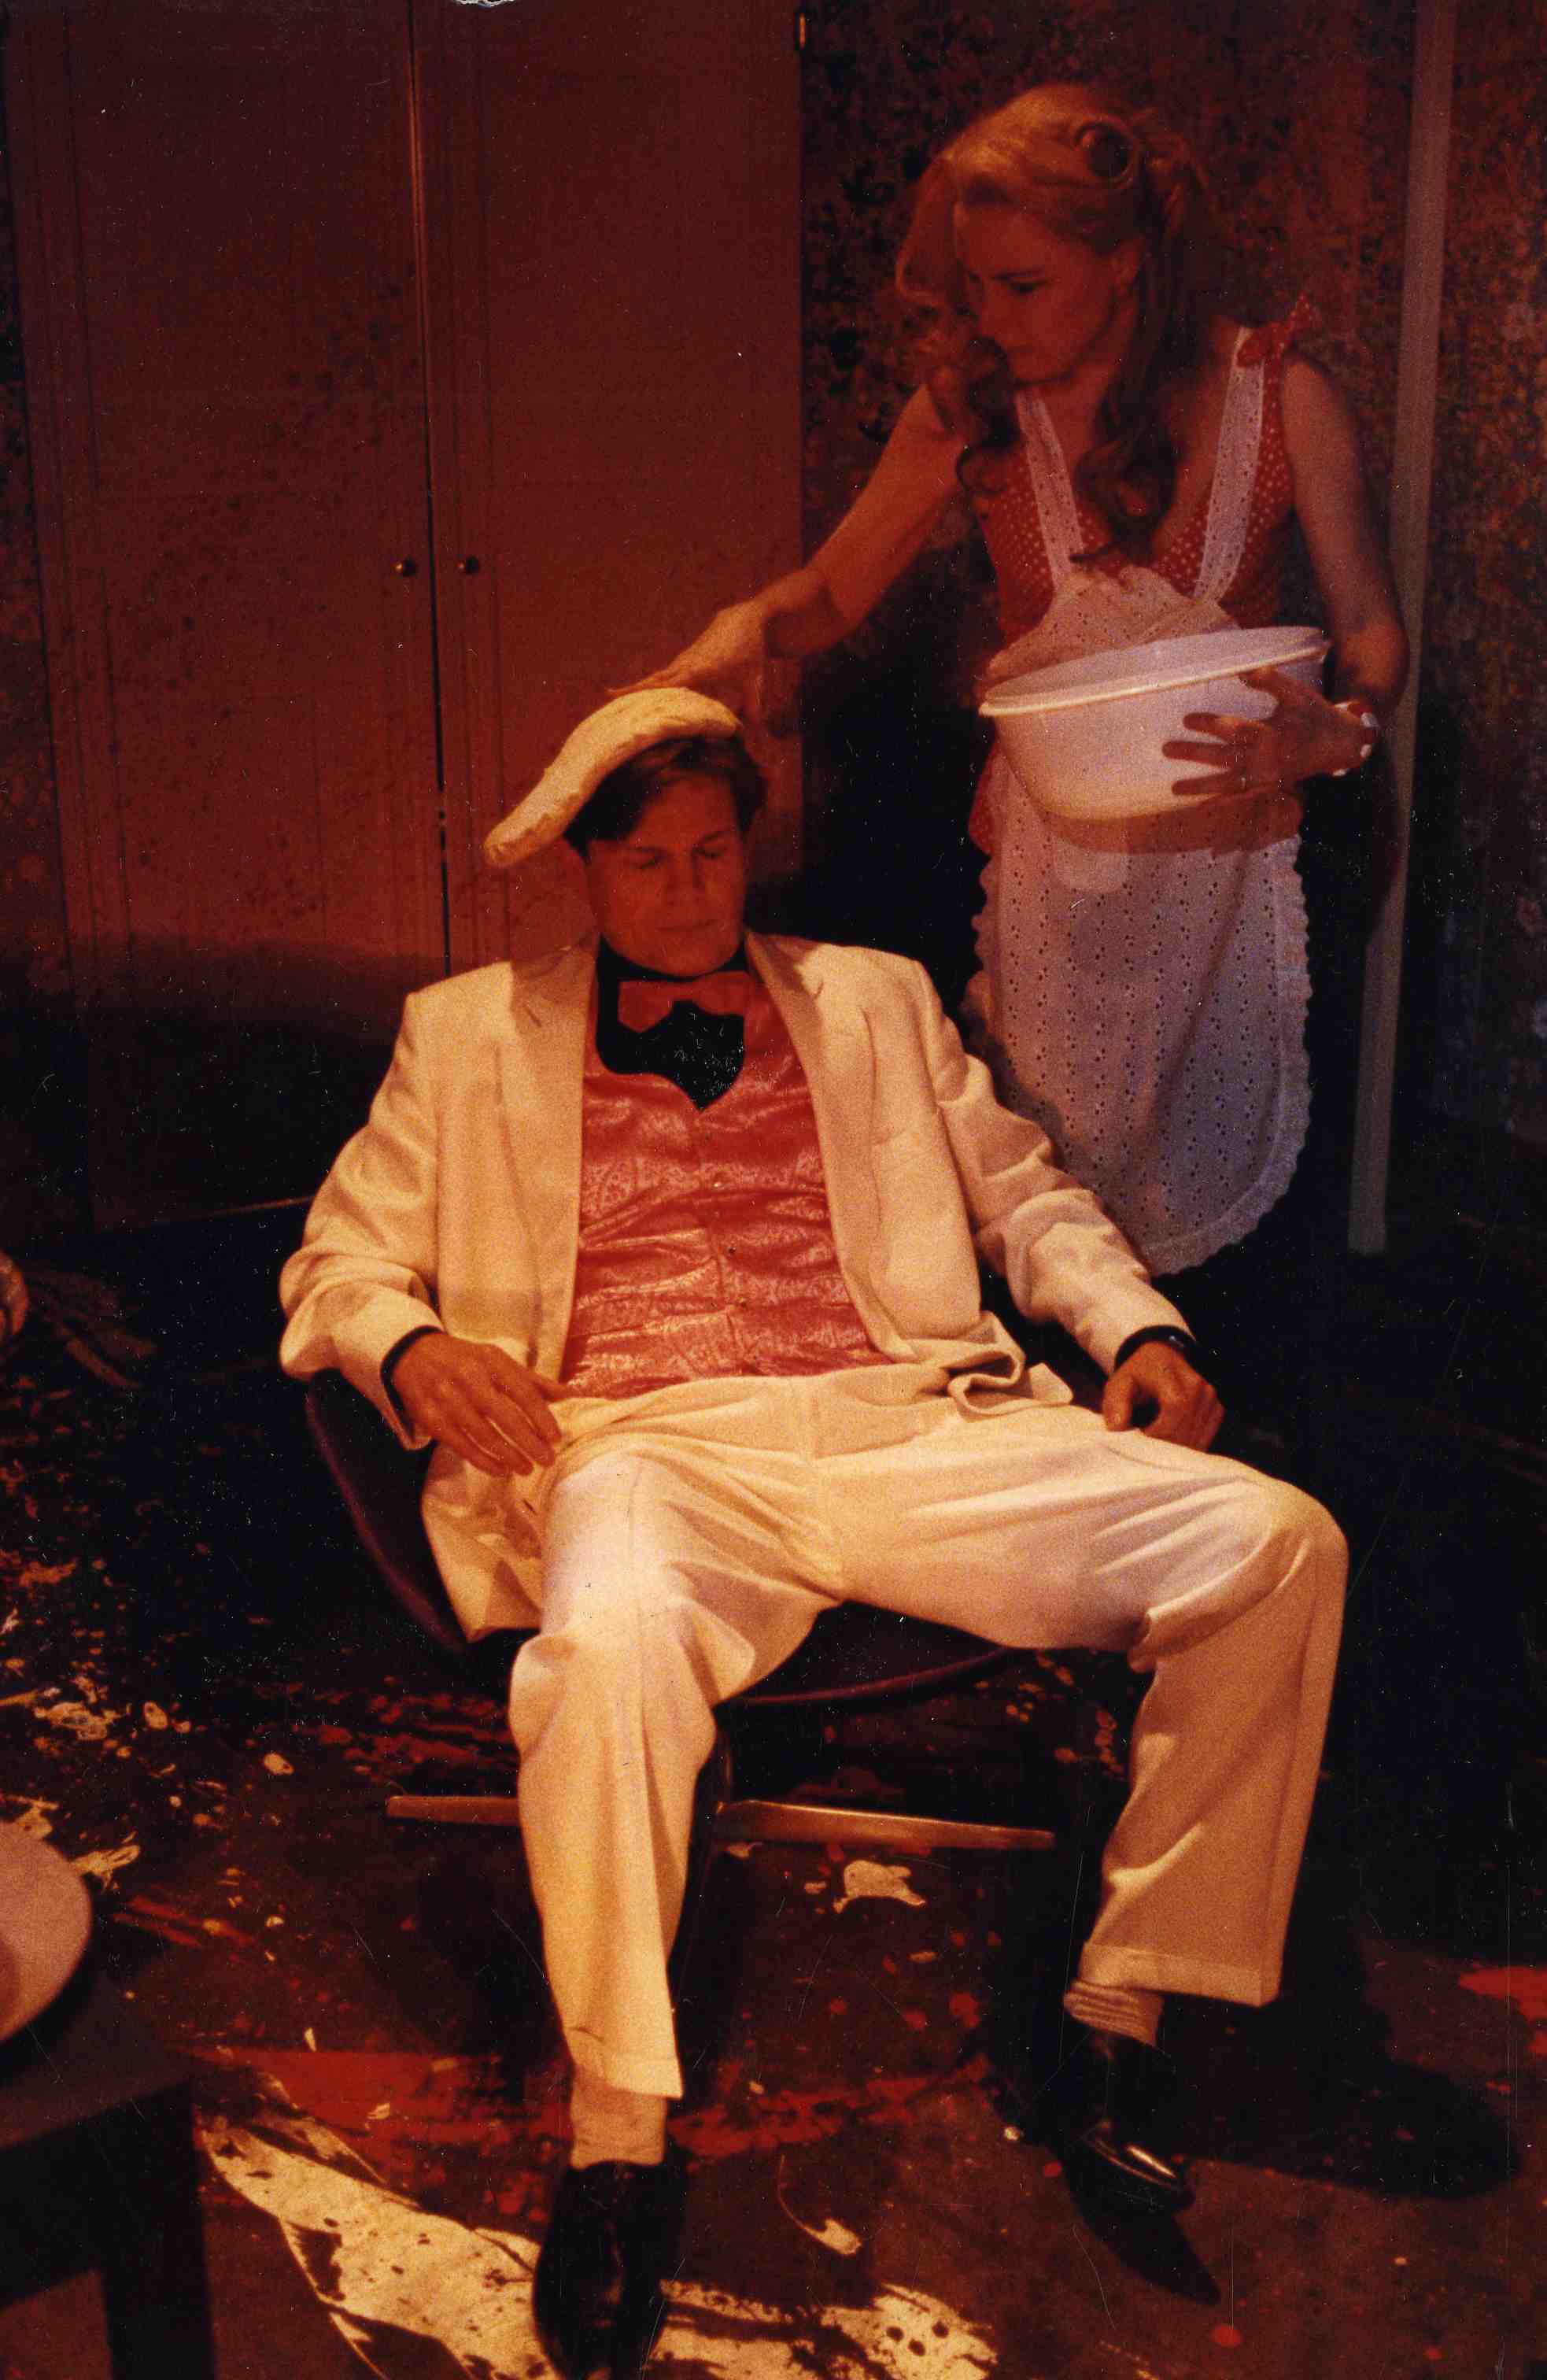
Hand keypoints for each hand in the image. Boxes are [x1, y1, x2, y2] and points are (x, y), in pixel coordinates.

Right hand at [393, 1334, 563, 1477]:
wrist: (413, 1355)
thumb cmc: (466, 1360)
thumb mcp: (497, 1360)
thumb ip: (531, 1380)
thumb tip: (568, 1394)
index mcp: (491, 1362)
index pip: (523, 1392)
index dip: (541, 1417)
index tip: (555, 1438)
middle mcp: (469, 1378)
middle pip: (505, 1417)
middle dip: (529, 1442)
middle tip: (547, 1459)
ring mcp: (448, 1399)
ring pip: (484, 1435)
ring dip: (509, 1455)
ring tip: (526, 1468)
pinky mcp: (431, 1418)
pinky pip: (461, 1445)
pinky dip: (483, 1461)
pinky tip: (500, 1469)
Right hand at [614, 601, 767, 719]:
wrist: (742, 620)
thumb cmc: (749, 650)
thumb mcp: (753, 679)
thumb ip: (752, 705)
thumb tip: (752, 730)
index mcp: (700, 669)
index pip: (672, 683)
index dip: (652, 691)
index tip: (634, 696)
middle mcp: (686, 664)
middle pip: (654, 680)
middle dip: (631, 688)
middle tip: (606, 696)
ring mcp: (683, 661)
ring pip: (656, 678)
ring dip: (636, 688)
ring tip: (612, 698)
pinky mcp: (684, 661)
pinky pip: (663, 676)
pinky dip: (650, 685)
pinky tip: (639, 696)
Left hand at [1101, 1343, 1222, 1449]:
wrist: (1160, 1361)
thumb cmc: (1137, 1375)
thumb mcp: (1118, 1383)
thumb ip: (1115, 1403)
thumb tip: (1117, 1428)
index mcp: (1174, 1374)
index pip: (1174, 1410)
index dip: (1158, 1432)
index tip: (1140, 1438)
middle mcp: (1199, 1386)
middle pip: (1187, 1429)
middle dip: (1164, 1445)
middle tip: (1145, 1449)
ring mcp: (1211, 1398)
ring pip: (1197, 1439)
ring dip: (1175, 1449)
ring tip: (1156, 1445)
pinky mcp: (1217, 1410)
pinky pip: (1204, 1439)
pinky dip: (1186, 1447)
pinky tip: (1170, 1444)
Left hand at [1162, 667, 1374, 799]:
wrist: (1339, 745)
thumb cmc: (1314, 715)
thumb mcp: (1297, 694)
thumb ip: (1272, 681)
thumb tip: (1243, 672)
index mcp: (1273, 734)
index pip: (1236, 729)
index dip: (1211, 725)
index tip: (1187, 719)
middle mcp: (1266, 759)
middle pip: (1224, 758)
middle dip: (1195, 754)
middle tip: (1167, 749)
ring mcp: (1266, 777)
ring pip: (1229, 783)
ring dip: (1201, 786)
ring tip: (1174, 788)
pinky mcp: (1267, 786)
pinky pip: (1240, 798)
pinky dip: (1220, 804)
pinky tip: (1199, 807)